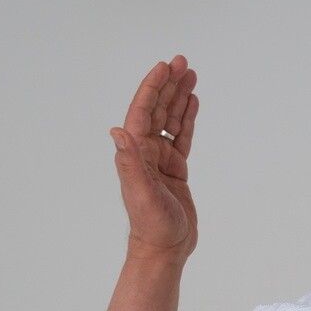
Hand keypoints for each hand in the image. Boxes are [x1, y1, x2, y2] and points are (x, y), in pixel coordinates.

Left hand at [109, 54, 198, 261]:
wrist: (165, 248)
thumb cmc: (152, 226)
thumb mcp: (141, 194)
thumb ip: (130, 163)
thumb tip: (118, 132)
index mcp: (136, 153)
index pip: (143, 112)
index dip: (153, 88)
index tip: (164, 67)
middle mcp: (145, 152)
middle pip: (158, 110)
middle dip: (168, 85)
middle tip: (182, 62)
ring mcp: (160, 159)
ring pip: (170, 120)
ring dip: (179, 97)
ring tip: (191, 75)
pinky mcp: (175, 169)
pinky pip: (181, 137)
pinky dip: (187, 119)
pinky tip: (192, 103)